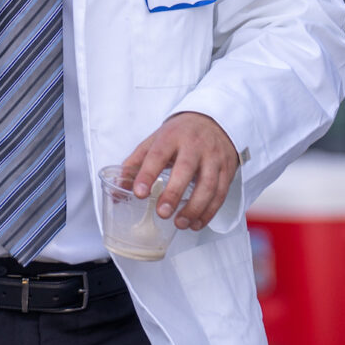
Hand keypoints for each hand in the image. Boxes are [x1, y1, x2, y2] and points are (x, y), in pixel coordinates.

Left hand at [122, 112, 237, 231]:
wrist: (213, 120)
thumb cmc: (180, 134)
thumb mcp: (156, 140)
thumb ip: (136, 162)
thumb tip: (118, 188)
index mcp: (172, 136)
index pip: (158, 154)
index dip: (147, 174)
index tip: (139, 193)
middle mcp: (194, 145)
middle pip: (185, 169)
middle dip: (174, 193)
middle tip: (162, 213)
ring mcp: (213, 157)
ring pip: (208, 185)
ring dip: (194, 208)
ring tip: (179, 223)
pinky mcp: (227, 169)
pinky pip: (220, 193)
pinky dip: (209, 212)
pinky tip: (196, 222)